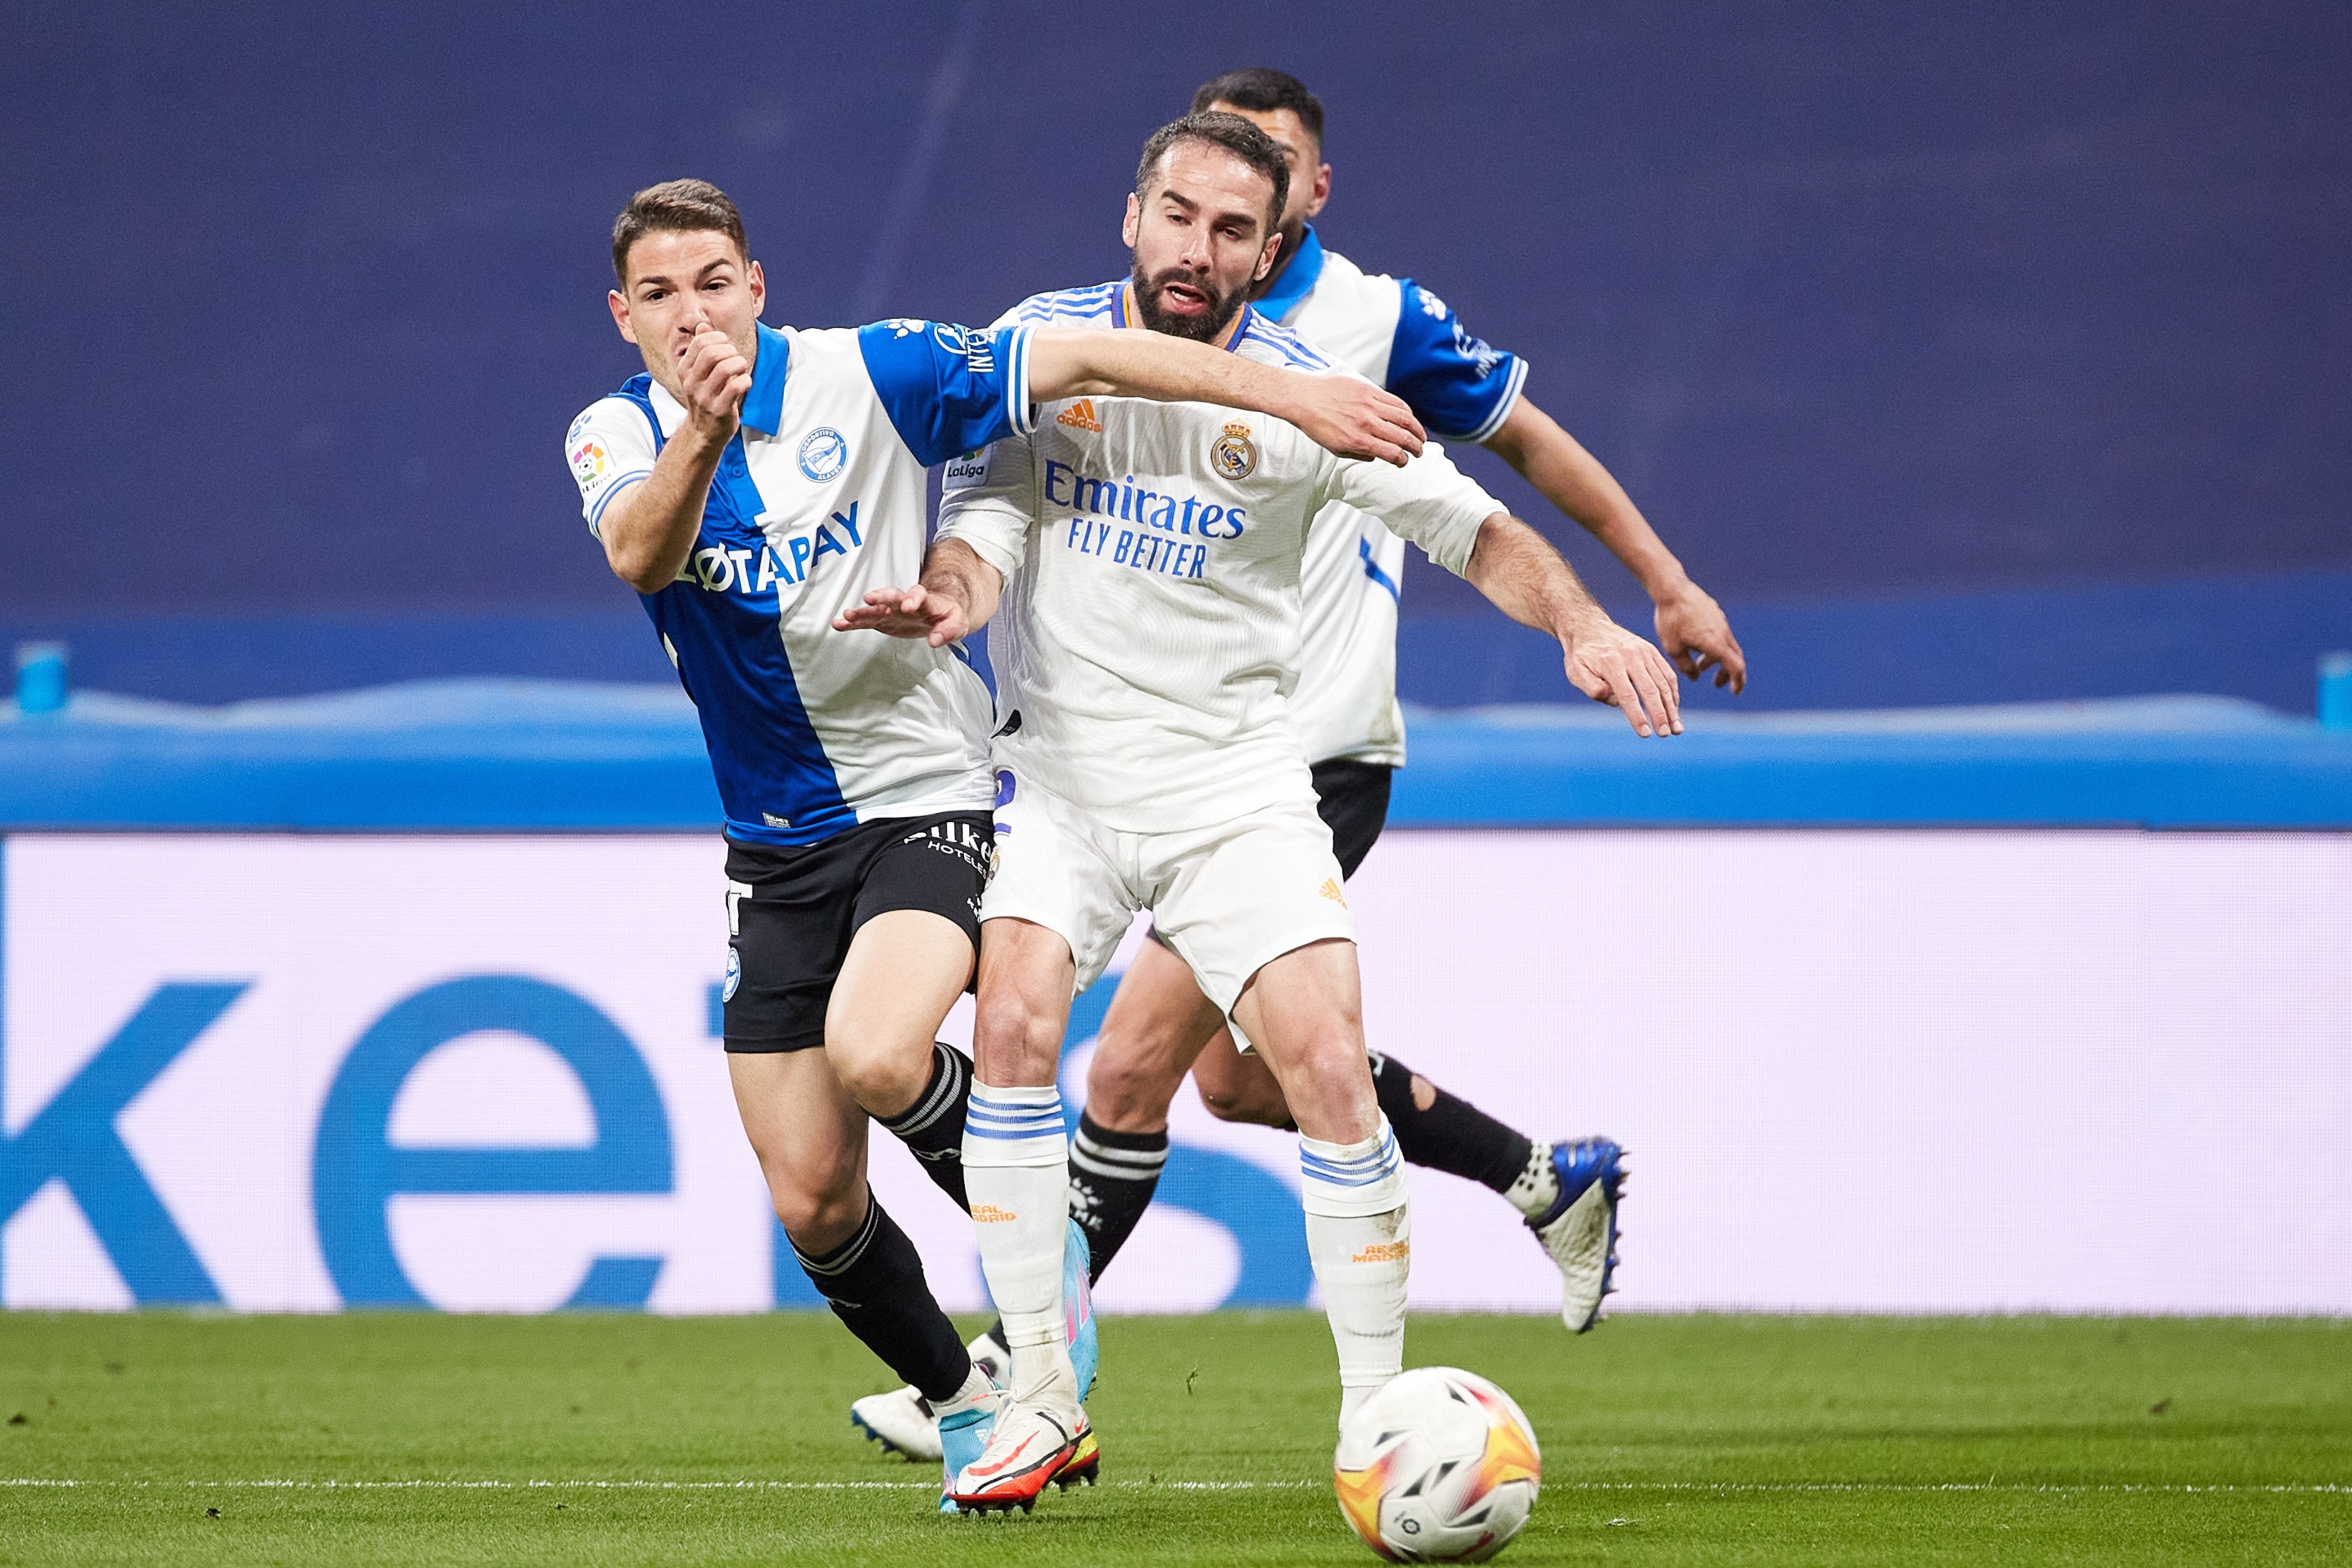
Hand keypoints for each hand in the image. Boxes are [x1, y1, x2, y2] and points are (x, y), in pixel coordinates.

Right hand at [679, 321, 751, 435]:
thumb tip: (703, 326)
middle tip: (735, 358)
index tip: (726, 345)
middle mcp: (692, 383)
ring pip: (725, 367)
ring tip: (741, 370)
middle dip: (730, 350)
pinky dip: (745, 380)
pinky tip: (744, 383)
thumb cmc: (706, 399)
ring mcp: (705, 397)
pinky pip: (736, 386)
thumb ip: (701, 350)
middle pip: (712, 352)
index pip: (700, 342)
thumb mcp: (698, 374)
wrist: (704, 433)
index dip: (718, 338)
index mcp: (685, 370)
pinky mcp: (719, 410)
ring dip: (739, 364)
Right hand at [832, 584, 969, 645]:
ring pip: (875, 609)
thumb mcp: (956, 623)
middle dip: (881, 597)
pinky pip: (865, 621)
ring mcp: (892, 610)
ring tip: (846, 615)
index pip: (919, 594)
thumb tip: (935, 641)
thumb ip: (947, 631)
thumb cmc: (947, 615)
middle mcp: (905, 602)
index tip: (908, 605)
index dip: (914, 598)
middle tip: (869, 599)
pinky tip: (838, 624)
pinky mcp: (882, 620)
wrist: (937, 611)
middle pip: (892, 596)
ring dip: (861, 611)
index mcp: (926, 600)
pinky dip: (852, 623)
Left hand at [1287, 377, 1425, 465]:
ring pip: (1404, 417)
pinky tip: (1408, 417)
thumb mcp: (1336, 449)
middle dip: (1415, 446)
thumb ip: (1360, 454)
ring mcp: (1370, 405)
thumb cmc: (1317, 424)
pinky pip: (1394, 401)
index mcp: (1359, 441)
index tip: (1404, 461)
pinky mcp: (1369, 390)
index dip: (1403, 459)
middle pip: (1402, 436)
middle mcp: (1367, 423)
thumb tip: (1377, 455)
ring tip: (1420, 435)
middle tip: (1419, 450)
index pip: (1392, 453)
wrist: (1304, 399)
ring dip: (1416, 428)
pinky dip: (1406, 411)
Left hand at [1562, 621, 1683, 737]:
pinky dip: (1673, 693)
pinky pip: (1667, 674)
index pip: (1627, 694)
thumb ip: (1591, 687)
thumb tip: (1614, 700)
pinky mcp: (1652, 651)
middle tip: (1665, 734)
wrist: (1589, 627)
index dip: (1637, 715)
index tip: (1645, 733)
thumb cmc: (1581, 655)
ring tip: (1677, 728)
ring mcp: (1644, 651)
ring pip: (1663, 682)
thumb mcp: (1575, 671)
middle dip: (1660, 714)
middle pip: (1650, 689)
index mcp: (1611, 662)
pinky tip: (1674, 709)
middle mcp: (1631, 655)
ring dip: (1672, 707)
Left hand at [1654, 582, 1745, 692]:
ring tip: (1701, 665)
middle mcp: (1723, 632)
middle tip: (1716, 683)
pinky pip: (1720, 633)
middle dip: (1727, 673)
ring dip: (1717, 659)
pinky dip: (1714, 645)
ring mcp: (1720, 621)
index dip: (1737, 682)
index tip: (1734, 691)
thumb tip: (1695, 677)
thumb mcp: (1673, 648)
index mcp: (1716, 644)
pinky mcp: (1715, 613)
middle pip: (1734, 658)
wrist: (1672, 588)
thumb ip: (1686, 666)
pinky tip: (1697, 645)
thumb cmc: (1670, 619)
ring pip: (1726, 645)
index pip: (1736, 667)